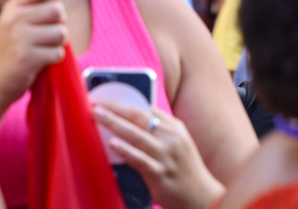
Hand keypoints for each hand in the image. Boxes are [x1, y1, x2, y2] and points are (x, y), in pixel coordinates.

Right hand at [0, 0, 68, 107]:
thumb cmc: (9, 50)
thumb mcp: (18, 21)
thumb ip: (41, 0)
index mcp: (12, 7)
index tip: (53, 5)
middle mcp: (14, 19)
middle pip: (56, 9)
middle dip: (61, 22)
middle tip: (49, 32)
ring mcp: (20, 38)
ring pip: (61, 32)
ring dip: (59, 43)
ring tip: (44, 47)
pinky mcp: (27, 58)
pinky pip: (57, 52)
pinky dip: (54, 58)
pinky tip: (41, 61)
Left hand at [92, 101, 224, 208]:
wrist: (202, 197)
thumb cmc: (184, 168)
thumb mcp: (179, 142)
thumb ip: (160, 127)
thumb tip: (133, 113)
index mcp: (174, 128)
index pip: (145, 109)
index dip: (122, 103)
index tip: (104, 99)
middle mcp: (171, 139)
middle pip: (138, 118)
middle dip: (115, 108)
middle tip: (95, 104)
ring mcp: (165, 156)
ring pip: (136, 135)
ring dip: (114, 123)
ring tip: (97, 116)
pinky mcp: (160, 174)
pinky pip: (139, 159)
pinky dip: (126, 150)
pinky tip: (113, 143)